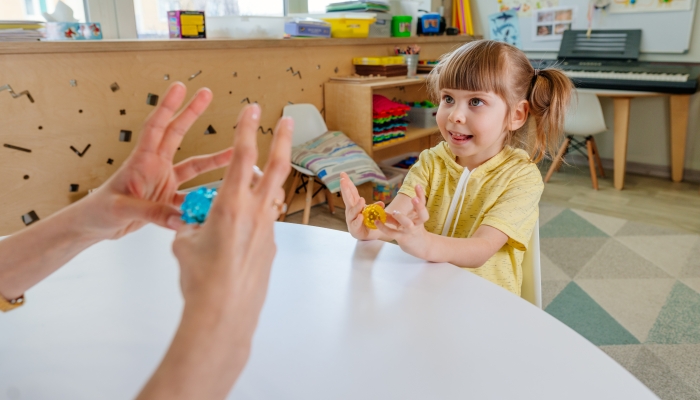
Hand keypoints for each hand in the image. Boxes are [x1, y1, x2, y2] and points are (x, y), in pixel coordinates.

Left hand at [80, 82, 233, 239]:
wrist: (95, 226)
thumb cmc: (99, 211)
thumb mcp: (121, 209)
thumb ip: (152, 212)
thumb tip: (179, 218)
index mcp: (141, 161)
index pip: (156, 127)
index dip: (168, 107)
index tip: (180, 88)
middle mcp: (154, 166)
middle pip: (176, 134)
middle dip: (191, 113)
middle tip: (207, 93)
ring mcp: (162, 181)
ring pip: (193, 166)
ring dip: (212, 159)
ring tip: (234, 151)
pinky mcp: (167, 199)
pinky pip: (191, 195)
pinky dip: (205, 197)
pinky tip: (220, 196)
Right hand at [137, 105, 292, 399]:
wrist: (223, 313)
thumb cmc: (199, 279)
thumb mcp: (184, 244)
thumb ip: (191, 225)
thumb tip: (195, 224)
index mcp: (230, 205)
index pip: (241, 156)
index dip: (246, 129)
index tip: (251, 109)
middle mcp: (255, 213)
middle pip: (275, 167)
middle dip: (281, 140)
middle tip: (287, 120)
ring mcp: (268, 230)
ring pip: (272, 195)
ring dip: (267, 181)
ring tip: (255, 178)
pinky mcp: (271, 247)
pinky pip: (265, 222)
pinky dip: (256, 217)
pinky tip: (238, 233)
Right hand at [339, 172, 383, 239]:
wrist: (368, 235)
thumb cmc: (368, 220)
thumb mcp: (374, 211)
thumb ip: (376, 207)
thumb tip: (381, 203)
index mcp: (354, 203)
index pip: (351, 191)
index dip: (347, 183)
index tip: (343, 174)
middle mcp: (351, 210)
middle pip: (348, 198)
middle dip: (345, 189)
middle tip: (343, 180)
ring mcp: (351, 218)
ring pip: (353, 211)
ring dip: (357, 206)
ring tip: (362, 200)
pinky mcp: (354, 228)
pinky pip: (357, 223)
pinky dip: (359, 219)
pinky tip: (361, 216)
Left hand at [375, 184, 431, 258]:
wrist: (420, 246)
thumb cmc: (414, 227)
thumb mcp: (411, 217)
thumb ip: (402, 208)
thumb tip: (400, 197)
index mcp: (420, 216)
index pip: (423, 203)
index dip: (421, 194)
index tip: (417, 185)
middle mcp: (417, 223)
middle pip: (422, 215)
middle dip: (419, 207)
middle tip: (414, 199)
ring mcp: (410, 231)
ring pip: (407, 224)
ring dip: (401, 217)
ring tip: (394, 212)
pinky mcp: (402, 238)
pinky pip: (392, 233)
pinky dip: (384, 227)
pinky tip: (376, 222)